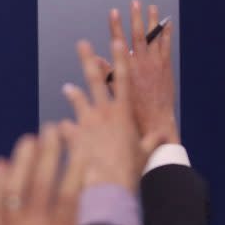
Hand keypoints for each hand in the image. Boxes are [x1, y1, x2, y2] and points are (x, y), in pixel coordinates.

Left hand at [62, 40, 159, 191]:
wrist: (108, 184)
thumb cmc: (129, 169)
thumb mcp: (144, 153)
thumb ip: (152, 141)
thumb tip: (163, 137)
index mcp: (123, 113)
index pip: (122, 79)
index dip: (119, 59)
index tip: (115, 40)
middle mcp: (103, 112)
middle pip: (94, 80)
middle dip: (88, 59)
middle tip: (82, 44)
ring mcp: (86, 122)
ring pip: (77, 100)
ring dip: (73, 94)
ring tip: (67, 88)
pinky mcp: (73, 135)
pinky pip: (66, 127)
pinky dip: (64, 128)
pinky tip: (61, 128)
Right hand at [108, 0, 178, 143]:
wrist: (153, 120)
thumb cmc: (131, 109)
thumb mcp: (113, 91)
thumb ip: (106, 73)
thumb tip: (96, 59)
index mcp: (125, 68)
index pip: (118, 41)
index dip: (115, 26)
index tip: (113, 12)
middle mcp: (140, 62)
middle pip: (137, 34)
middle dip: (135, 17)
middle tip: (135, 3)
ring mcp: (155, 63)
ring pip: (153, 37)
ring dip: (152, 21)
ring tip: (151, 7)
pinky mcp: (166, 67)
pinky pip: (166, 46)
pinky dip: (166, 34)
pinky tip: (167, 24)